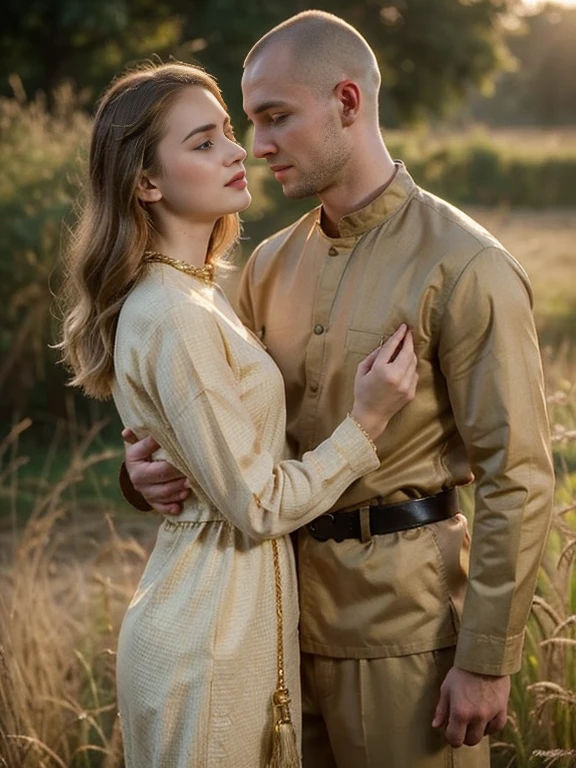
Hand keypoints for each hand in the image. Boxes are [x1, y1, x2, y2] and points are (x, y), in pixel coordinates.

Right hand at [122, 428, 189, 514]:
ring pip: (162, 493)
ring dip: (177, 490)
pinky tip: (179, 506)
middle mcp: (136, 477)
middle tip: (193, 468)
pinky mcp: (151, 502)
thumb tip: (126, 431)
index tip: (180, 446)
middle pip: (160, 474)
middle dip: (177, 472)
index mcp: (133, 458)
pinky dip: (170, 508)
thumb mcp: (140, 443)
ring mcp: (144, 491)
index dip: (164, 451)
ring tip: (190, 484)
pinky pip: (160, 507)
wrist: (138, 471)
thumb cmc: (144, 452)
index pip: (149, 452)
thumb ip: (140, 437)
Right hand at [350, 324, 417, 440]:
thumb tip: (387, 344)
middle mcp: (396, 377)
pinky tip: (402, 367)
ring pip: (413, 363)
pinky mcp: (411, 392)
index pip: (392, 348)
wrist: (371, 416)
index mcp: (381, 370)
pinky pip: (414, 374)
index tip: (403, 327)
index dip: (398, 336)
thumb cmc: (363, 392)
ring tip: (404, 349)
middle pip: (407, 353)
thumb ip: (374, 355)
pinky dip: (409, 368)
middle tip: (408, 333)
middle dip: (408, 342)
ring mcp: (406, 385)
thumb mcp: (362, 371)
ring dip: (410, 354)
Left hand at [432, 666, 509, 746]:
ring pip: (483, 735)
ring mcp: (491, 714)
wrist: (484, 657)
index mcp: (460, 712)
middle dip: (463, 735)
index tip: (449, 730)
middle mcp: (476, 717)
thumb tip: (436, 726)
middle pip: (470, 740)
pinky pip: (497, 727)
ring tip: (471, 718)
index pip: (455, 739)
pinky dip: (490, 726)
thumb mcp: (447, 688)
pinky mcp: (502, 709)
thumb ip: (441, 709)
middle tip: (460, 724)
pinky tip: (485, 718)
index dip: (451, 737)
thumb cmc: (462, 671)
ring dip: (476, 730)